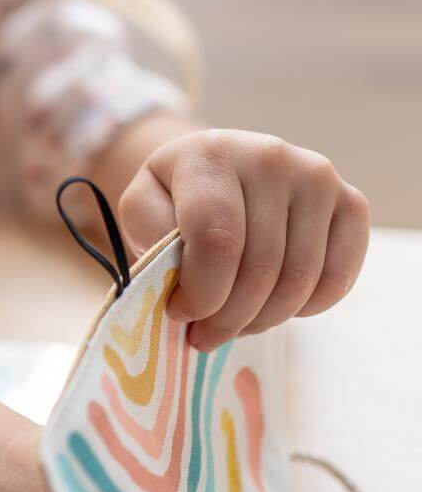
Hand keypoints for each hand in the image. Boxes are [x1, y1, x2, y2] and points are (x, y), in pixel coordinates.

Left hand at [117, 129, 369, 350]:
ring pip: (298, 281)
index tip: (181, 312)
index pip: (218, 242)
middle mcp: (271, 158)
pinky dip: (303, 309)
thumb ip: (153, 243)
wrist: (217, 168)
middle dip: (227, 319)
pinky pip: (336, 279)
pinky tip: (270, 306)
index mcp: (212, 157)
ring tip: (232, 323)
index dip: (201, 294)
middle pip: (259, 270)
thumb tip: (183, 286)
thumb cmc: (174, 198)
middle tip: (204, 335)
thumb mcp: (141, 211)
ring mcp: (318, 179)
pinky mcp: (350, 203)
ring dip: (261, 320)